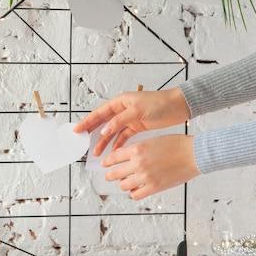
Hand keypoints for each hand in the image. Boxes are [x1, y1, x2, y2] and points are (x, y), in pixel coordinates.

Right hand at [73, 87, 189, 155]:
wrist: (178, 106)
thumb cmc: (159, 103)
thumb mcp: (137, 110)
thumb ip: (119, 121)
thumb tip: (104, 131)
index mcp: (120, 101)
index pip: (99, 112)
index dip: (87, 121)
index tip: (77, 130)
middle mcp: (123, 109)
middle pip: (103, 122)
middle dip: (93, 133)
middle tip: (83, 142)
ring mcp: (130, 118)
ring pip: (112, 132)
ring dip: (105, 142)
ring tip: (97, 153)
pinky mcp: (137, 126)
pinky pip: (123, 136)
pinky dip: (118, 144)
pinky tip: (113, 152)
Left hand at [102, 134, 199, 199]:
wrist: (193, 154)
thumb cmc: (177, 145)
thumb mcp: (152, 140)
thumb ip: (137, 148)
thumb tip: (124, 155)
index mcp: (137, 149)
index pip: (113, 157)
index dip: (106, 162)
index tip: (104, 164)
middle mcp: (138, 163)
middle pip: (113, 173)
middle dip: (110, 175)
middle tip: (109, 176)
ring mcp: (145, 176)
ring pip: (123, 185)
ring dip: (123, 184)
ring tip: (126, 182)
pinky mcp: (154, 187)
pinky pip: (135, 195)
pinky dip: (134, 192)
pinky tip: (137, 189)